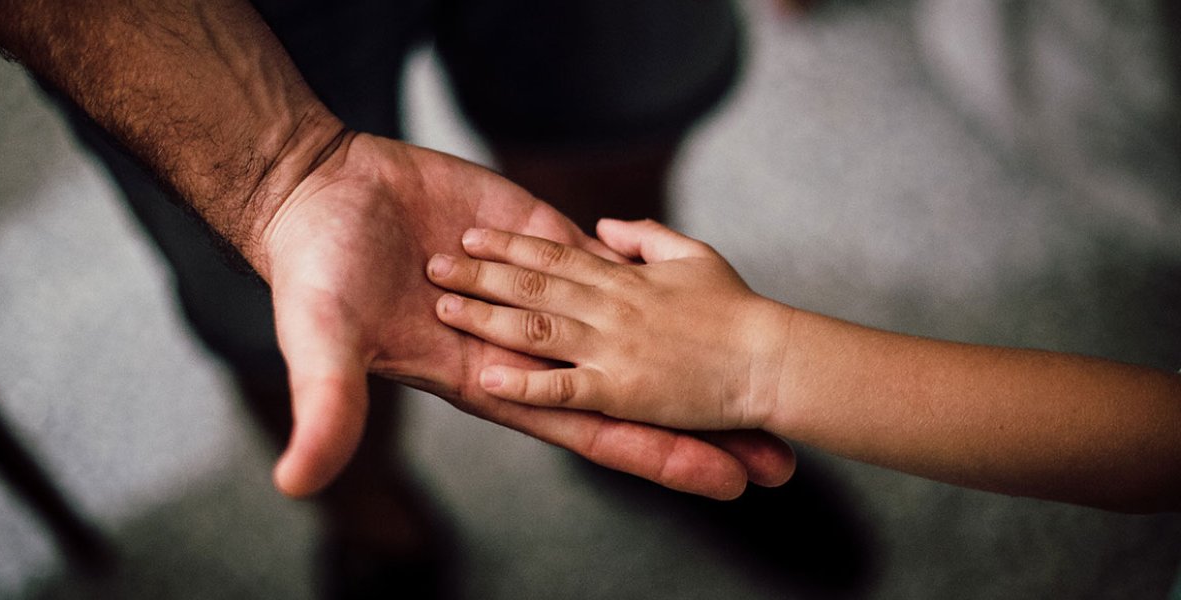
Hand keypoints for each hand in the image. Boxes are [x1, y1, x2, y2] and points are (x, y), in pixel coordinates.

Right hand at [257, 136, 794, 497]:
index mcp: (492, 381)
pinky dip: (653, 275)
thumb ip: (326, 410)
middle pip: (632, 394)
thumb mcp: (322, 345)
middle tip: (775, 459)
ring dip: (693, 355)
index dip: (658, 457)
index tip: (723, 481)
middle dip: (698, 427)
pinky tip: (705, 292)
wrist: (320, 195)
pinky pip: (608, 263)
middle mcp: (529, 347)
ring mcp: (540, 292)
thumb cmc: (315, 277)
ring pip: (634, 329)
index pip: (593, 430)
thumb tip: (298, 484)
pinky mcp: (539, 236)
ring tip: (759, 377)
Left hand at [426, 219, 796, 431]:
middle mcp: (610, 308)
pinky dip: (524, 383)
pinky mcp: (621, 392)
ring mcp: (612, 350)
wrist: (772, 359)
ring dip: (486, 316)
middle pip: (532, 285)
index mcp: (625, 278)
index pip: (555, 255)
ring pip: (536, 328)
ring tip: (443, 307)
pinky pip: (563, 388)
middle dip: (479, 274)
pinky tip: (487, 378)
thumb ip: (646, 237)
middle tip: (433, 264)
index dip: (509, 245)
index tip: (472, 235)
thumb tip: (604, 227)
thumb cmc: (739, 309)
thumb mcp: (694, 255)